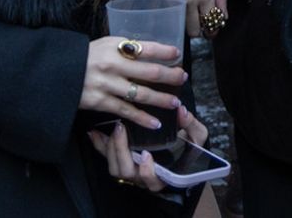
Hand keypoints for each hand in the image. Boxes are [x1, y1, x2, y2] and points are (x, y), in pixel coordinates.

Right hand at [81, 38, 185, 131]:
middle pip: (148, 72)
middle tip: (182, 78)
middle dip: (169, 76)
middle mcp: (112, 65)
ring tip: (175, 103)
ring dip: (161, 99)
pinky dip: (142, 118)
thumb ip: (125, 49)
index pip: (145, 48)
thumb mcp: (104, 45)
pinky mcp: (100, 102)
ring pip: (140, 94)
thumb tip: (151, 53)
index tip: (177, 54)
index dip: (164, 51)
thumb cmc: (85, 57)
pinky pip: (126, 111)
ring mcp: (106, 85)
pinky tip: (156, 122)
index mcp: (114, 46)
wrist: (57, 73)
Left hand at [87, 106, 209, 191]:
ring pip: (114, 167)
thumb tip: (181, 111)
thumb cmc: (189, 147)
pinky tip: (94, 132)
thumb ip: (191, 125)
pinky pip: (107, 157)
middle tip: (121, 129)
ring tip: (113, 128)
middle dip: (121, 151)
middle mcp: (144, 177)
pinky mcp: (122, 160)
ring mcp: (131, 170)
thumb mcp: (197, 136)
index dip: (147, 171)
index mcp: (164, 175)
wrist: (182, 152)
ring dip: (110, 148)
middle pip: (126, 172)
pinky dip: (99, 145)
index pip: (152, 180)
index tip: (147, 154)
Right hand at [167, 0, 226, 37]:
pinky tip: (182, 7)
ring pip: (181, 25)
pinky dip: (177, 15)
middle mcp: (189, 0)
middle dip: (199, 29)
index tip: (213, 28)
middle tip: (202, 23)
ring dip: (188, 24)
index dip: (213, 28)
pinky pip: (172, 14)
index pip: (210, 22)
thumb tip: (223, 16)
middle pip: (193, 30)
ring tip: (193, 15)